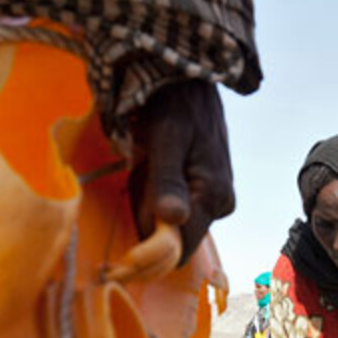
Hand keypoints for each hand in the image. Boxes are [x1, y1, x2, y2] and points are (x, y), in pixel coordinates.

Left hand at [128, 80, 233, 265]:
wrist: (191, 81)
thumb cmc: (176, 103)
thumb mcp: (167, 137)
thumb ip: (168, 180)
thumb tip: (172, 220)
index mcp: (213, 196)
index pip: (179, 251)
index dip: (147, 256)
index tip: (117, 257)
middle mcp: (220, 204)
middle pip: (174, 240)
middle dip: (146, 220)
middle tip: (136, 176)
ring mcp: (215, 199)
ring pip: (171, 225)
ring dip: (148, 204)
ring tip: (145, 164)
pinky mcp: (206, 192)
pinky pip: (173, 209)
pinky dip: (154, 195)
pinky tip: (151, 166)